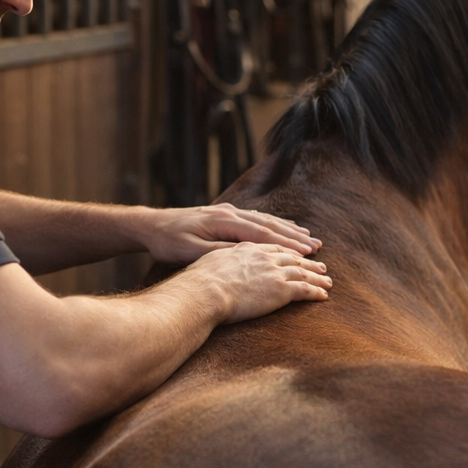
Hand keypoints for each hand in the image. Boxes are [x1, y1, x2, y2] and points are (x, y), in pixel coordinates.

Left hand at [143, 203, 321, 263]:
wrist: (150, 226)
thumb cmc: (168, 242)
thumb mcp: (190, 251)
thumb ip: (218, 252)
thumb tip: (246, 255)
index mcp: (222, 222)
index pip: (260, 234)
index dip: (285, 244)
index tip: (305, 254)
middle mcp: (228, 213)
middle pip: (268, 225)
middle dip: (293, 236)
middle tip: (316, 247)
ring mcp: (227, 212)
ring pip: (264, 220)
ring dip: (287, 229)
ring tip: (308, 237)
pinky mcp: (223, 215)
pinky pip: (255, 219)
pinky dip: (273, 225)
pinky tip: (283, 229)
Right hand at [186, 241, 330, 323]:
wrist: (203, 291)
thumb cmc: (196, 281)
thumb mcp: (205, 261)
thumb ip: (218, 260)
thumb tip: (217, 264)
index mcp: (245, 247)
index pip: (271, 244)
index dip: (285, 246)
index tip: (294, 249)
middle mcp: (262, 255)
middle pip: (290, 255)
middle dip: (306, 257)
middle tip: (318, 260)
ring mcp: (273, 270)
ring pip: (301, 271)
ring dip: (316, 275)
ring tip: (327, 280)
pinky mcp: (280, 288)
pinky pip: (305, 289)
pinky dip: (316, 291)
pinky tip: (324, 295)